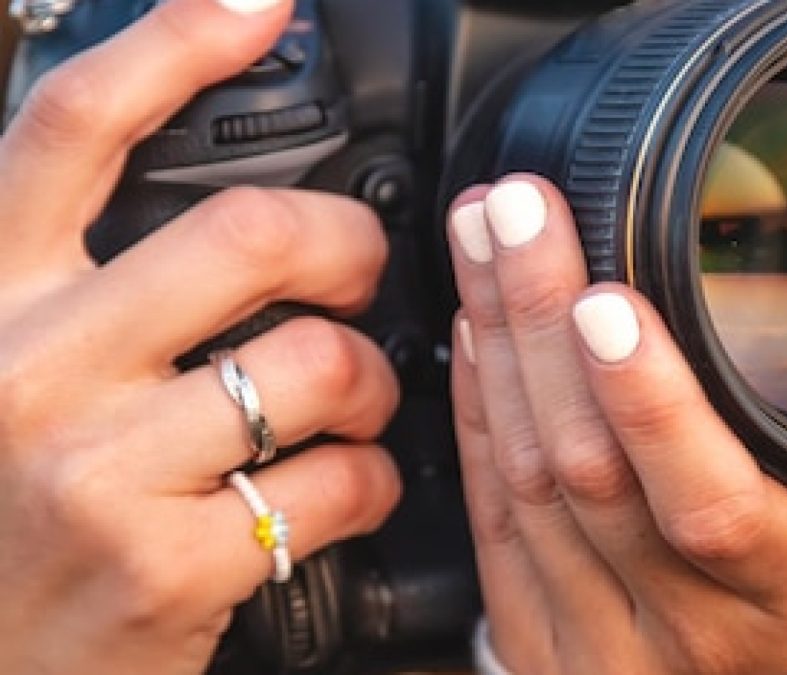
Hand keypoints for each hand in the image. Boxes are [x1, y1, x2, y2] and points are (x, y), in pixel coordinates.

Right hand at [0, 1, 399, 672]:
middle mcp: (23, 367)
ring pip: (318, 361)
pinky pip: (339, 481)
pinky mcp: (162, 566)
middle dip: (350, 248)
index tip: (257, 0)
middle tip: (358, 276)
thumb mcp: (9, 371)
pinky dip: (372, 482)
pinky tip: (343, 491)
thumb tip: (205, 207)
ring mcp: (90, 471)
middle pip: (251, 232)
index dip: (175, 43)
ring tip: (354, 405)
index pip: (74, 127)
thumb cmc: (10, 514)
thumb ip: (82, 281)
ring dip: (373, 381)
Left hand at [448, 176, 786, 673]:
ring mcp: (613, 652)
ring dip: (498, 348)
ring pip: (527, 488)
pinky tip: (477, 329)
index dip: (652, 405)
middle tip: (514, 211)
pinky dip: (477, 412)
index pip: (717, 508)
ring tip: (483, 242)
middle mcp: (705, 636)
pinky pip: (492, 521)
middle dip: (539, 325)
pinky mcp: (547, 642)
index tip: (604, 298)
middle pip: (591, 476)